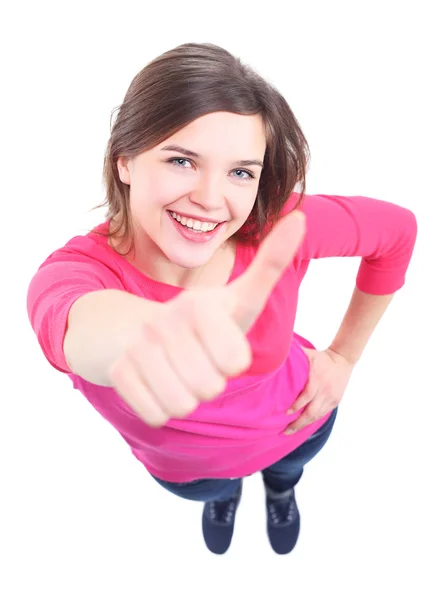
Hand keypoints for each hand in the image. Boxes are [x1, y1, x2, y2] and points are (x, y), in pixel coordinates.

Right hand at [107, 210, 306, 427]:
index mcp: (199, 304)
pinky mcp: (119, 372)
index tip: (221, 344)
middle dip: (210, 382)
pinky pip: (155, 414)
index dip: (233, 360)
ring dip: (187, 397)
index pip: (235, 361)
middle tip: (198, 360)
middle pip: (209, 387)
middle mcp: (164, 321)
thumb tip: (300, 218)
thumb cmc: (204, 320)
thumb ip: (271, 263)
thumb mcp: (238, 296)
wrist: (140, 329)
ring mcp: (138, 346)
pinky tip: (157, 383)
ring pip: (181, 405)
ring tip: (179, 372)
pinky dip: (161, 407)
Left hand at [284, 347, 355, 433]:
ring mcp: (331, 398)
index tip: (286, 413)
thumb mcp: (309, 354)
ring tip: (291, 431)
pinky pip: (323, 414)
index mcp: (317, 380)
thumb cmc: (322, 357)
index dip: (296, 406)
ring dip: (304, 425)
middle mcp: (325, 391)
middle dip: (298, 423)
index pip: (307, 396)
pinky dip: (312, 420)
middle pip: (311, 412)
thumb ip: (295, 355)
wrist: (343, 360)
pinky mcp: (335, 401)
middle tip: (285, 431)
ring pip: (317, 416)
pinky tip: (304, 425)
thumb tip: (278, 353)